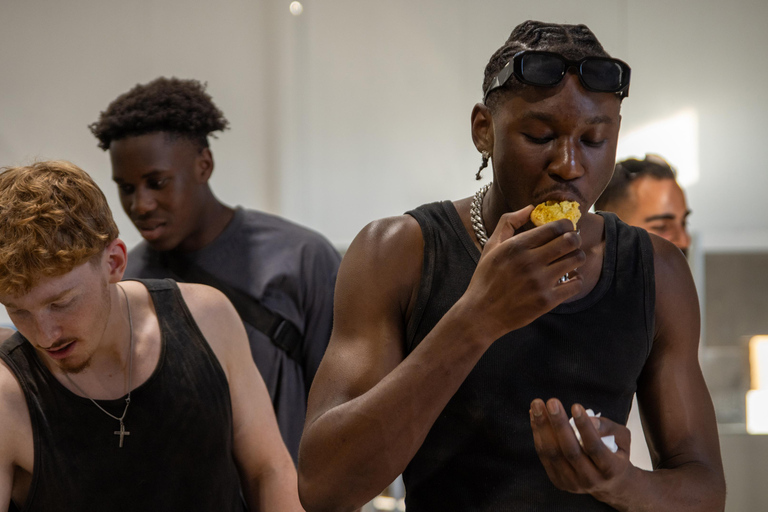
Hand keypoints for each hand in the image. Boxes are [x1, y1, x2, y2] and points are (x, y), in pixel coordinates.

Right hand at [462, 206, 585, 339]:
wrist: (481, 314)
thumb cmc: (486, 278)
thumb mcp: (491, 246)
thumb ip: (508, 223)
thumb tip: (530, 208)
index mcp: (517, 245)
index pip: (555, 227)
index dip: (566, 225)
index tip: (565, 229)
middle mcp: (530, 262)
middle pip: (571, 240)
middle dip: (575, 238)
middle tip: (572, 243)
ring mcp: (540, 282)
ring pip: (576, 260)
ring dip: (577, 257)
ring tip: (570, 260)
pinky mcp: (547, 301)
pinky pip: (576, 284)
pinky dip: (577, 279)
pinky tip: (569, 279)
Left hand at [530, 398, 632, 500]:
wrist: (609, 484)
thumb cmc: (615, 454)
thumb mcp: (622, 439)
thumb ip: (607, 427)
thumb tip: (588, 419)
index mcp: (611, 469)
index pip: (594, 447)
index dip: (584, 427)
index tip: (575, 406)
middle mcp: (591, 480)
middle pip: (570, 451)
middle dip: (559, 424)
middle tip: (552, 402)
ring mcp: (573, 483)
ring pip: (553, 454)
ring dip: (542, 427)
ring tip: (537, 405)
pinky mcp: (558, 481)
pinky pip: (544, 456)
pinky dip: (538, 434)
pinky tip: (534, 416)